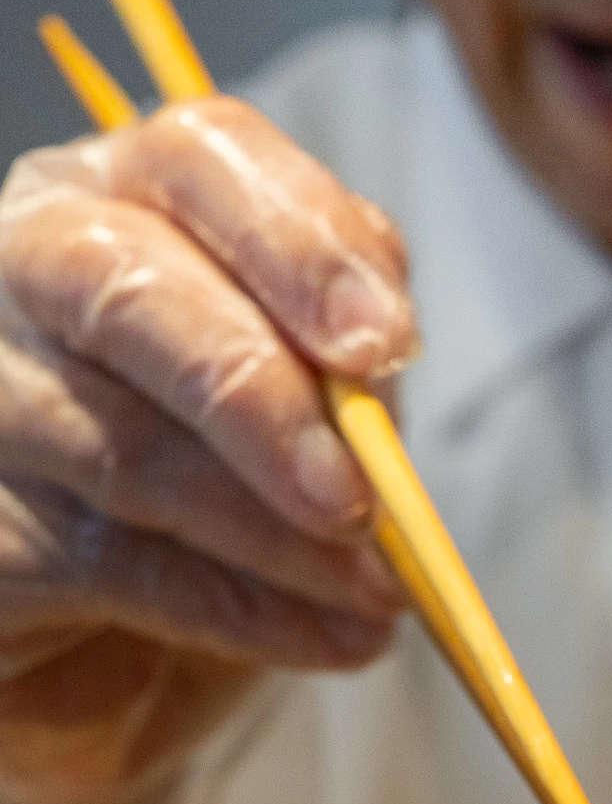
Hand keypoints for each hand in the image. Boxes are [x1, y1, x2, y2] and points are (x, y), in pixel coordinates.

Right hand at [0, 97, 415, 803]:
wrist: (122, 644)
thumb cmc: (227, 485)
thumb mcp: (309, 405)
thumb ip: (345, 376)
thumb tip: (378, 410)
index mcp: (124, 196)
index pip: (200, 159)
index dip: (300, 245)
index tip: (384, 345)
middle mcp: (27, 270)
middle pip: (124, 287)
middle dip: (257, 394)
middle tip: (358, 496)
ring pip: (125, 448)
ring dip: (276, 534)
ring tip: (378, 590)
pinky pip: (116, 569)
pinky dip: (246, 611)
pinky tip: (332, 636)